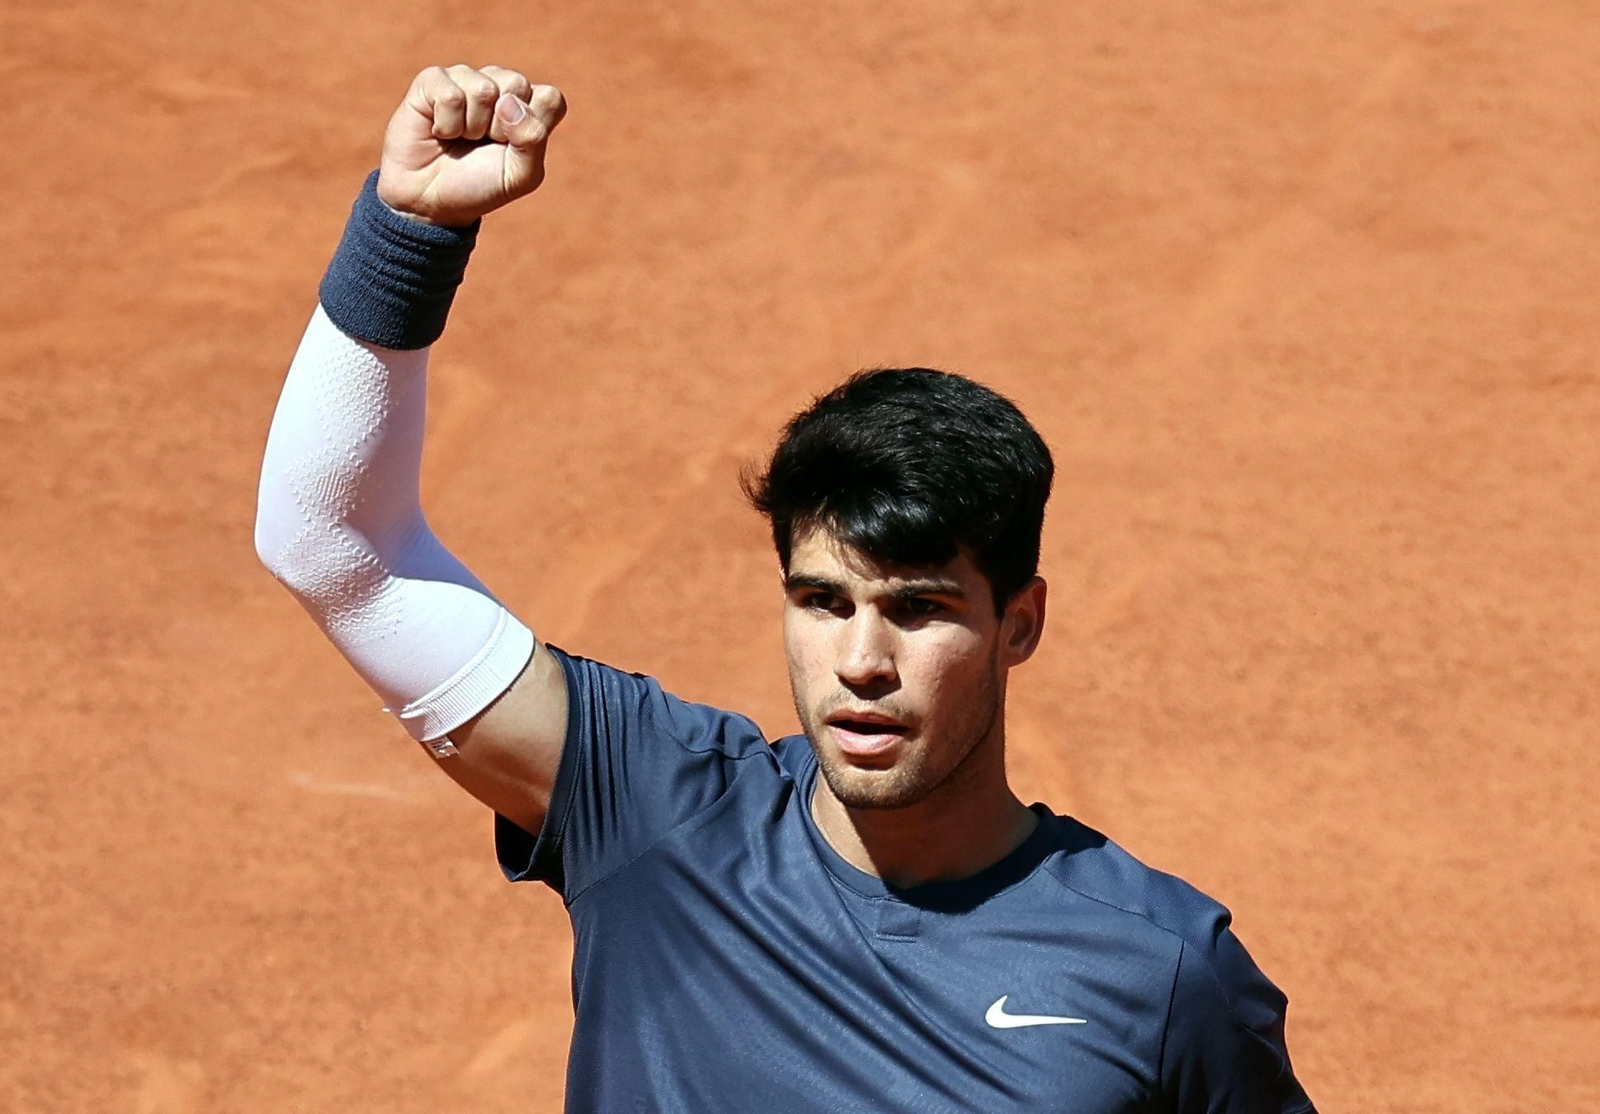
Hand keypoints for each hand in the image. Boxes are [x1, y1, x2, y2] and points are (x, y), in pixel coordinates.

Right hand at [377, 64, 566, 226]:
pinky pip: (450, 95)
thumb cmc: (480, 185)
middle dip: (500, 126)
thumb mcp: (520, 176)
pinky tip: (440, 131)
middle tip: (484, 142)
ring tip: (462, 137)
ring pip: (484, 89)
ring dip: (472, 126)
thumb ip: (533, 140)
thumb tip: (509, 101)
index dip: (531, 129)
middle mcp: (499, 85)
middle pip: (518, 84)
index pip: (549, 98)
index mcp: (527, 106)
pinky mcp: (433, 80)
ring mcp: (466, 78)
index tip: (512, 148)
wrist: (432, 200)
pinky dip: (446, 124)